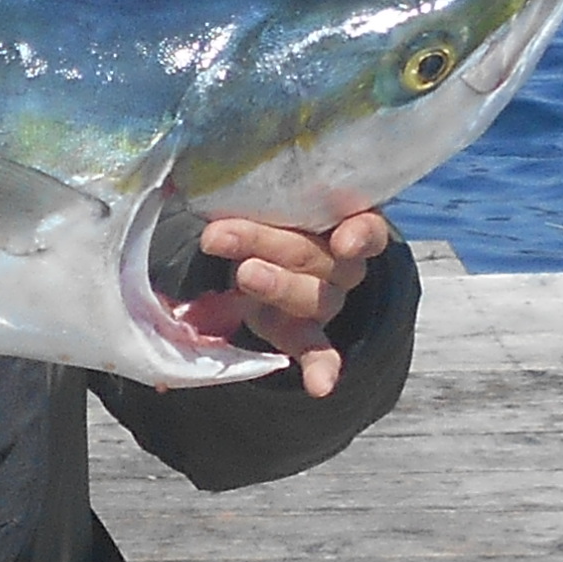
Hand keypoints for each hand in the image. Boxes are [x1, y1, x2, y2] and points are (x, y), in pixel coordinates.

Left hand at [182, 209, 389, 397]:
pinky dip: (321, 368)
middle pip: (315, 258)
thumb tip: (194, 174)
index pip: (369, 228)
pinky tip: (320, 387)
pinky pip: (319, 350)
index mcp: (346, 224)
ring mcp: (326, 301)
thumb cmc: (276, 216)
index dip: (360, 235)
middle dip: (264, 243)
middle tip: (220, 236)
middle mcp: (342, 265)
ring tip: (243, 275)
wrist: (275, 254)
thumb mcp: (275, 199)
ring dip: (276, 287)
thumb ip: (257, 191)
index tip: (344, 238)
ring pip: (311, 298)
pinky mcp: (306, 332)